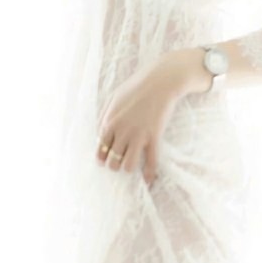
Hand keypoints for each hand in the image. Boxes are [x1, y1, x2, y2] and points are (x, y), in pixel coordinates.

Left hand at [96, 56, 185, 186]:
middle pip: (112, 160)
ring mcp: (138, 136)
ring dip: (129, 168)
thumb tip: (101, 132)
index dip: (102, 157)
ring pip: (128, 165)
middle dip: (115, 165)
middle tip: (119, 163)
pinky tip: (149, 181)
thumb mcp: (113, 98)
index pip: (101, 149)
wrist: (160, 81)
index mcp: (109, 122)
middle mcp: (121, 132)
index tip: (105, 160)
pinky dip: (149, 174)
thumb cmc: (136, 87)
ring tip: (132, 165)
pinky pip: (151, 162)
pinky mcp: (154, 137)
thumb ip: (105, 115)